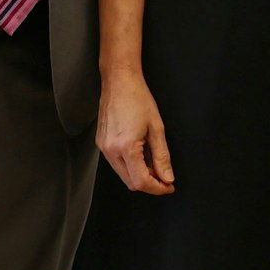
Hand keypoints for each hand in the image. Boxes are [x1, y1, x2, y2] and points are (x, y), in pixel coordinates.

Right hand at [97, 68, 174, 194]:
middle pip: (130, 183)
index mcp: (126, 147)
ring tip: (153, 161)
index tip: (168, 186)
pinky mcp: (101, 143)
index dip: (157, 188)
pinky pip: (116, 163)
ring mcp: (103, 148)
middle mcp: (111, 151)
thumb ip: (162, 156)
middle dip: (149, 183)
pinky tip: (141, 153)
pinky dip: (130, 165)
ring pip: (123, 175)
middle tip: (164, 176)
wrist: (119, 81)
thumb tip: (167, 177)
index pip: (141, 181)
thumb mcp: (157, 128)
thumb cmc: (138, 98)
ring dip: (139, 175)